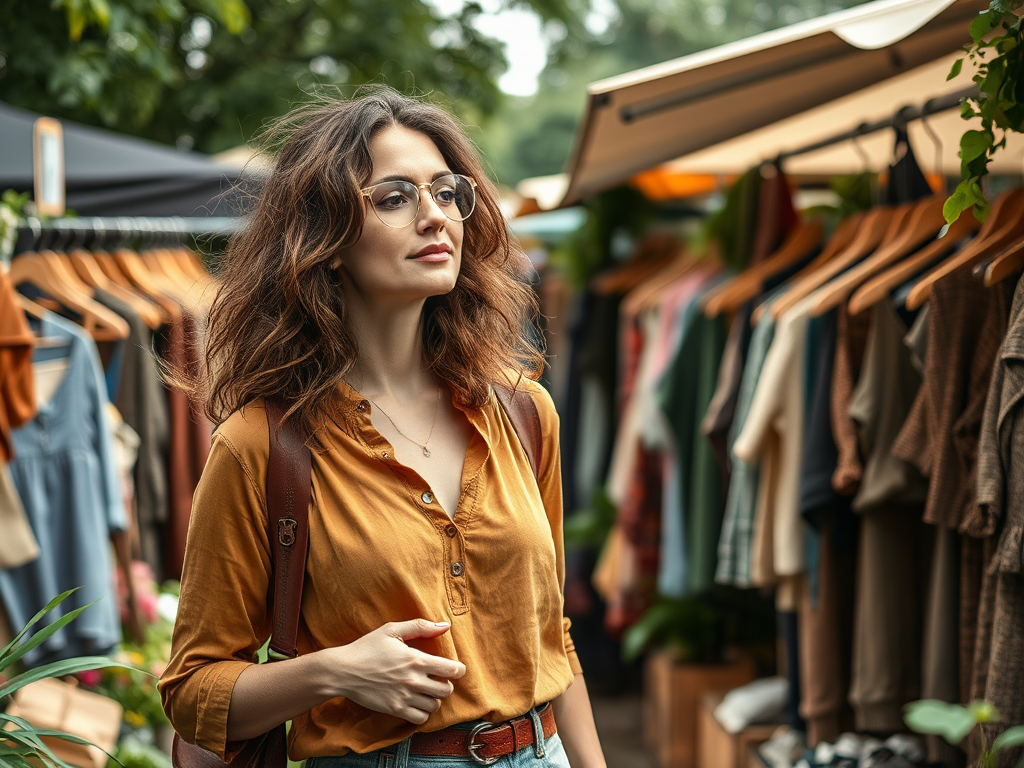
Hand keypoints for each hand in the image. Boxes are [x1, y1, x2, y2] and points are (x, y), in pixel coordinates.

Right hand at [322, 619, 466, 723]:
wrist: (343, 671)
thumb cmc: (367, 648)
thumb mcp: (392, 630)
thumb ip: (420, 627)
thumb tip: (445, 625)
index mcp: (416, 659)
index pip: (452, 670)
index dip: (459, 670)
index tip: (455, 668)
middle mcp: (413, 680)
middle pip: (446, 690)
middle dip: (446, 684)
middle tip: (437, 679)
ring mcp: (404, 697)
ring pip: (435, 706)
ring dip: (434, 699)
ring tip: (425, 691)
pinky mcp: (395, 710)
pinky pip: (420, 719)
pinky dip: (422, 713)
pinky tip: (416, 702)